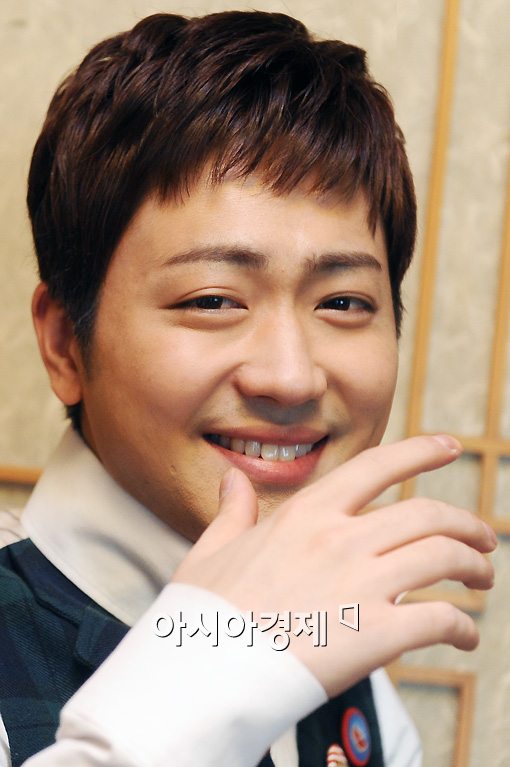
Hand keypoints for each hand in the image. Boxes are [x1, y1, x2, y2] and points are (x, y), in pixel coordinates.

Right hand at [173, 435, 495, 697]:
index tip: (449, 447)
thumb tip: (231, 478)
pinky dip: (461, 627)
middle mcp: (339, 539)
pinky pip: (439, 620)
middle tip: (482, 538)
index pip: (377, 466)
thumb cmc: (204, 614)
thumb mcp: (212, 550)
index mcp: (305, 515)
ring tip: (482, 579)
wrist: (202, 674)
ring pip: (444, 557)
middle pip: (427, 515)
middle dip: (466, 524)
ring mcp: (360, 584)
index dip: (421, 451)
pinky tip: (462, 636)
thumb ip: (232, 511)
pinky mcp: (376, 634)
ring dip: (474, 567)